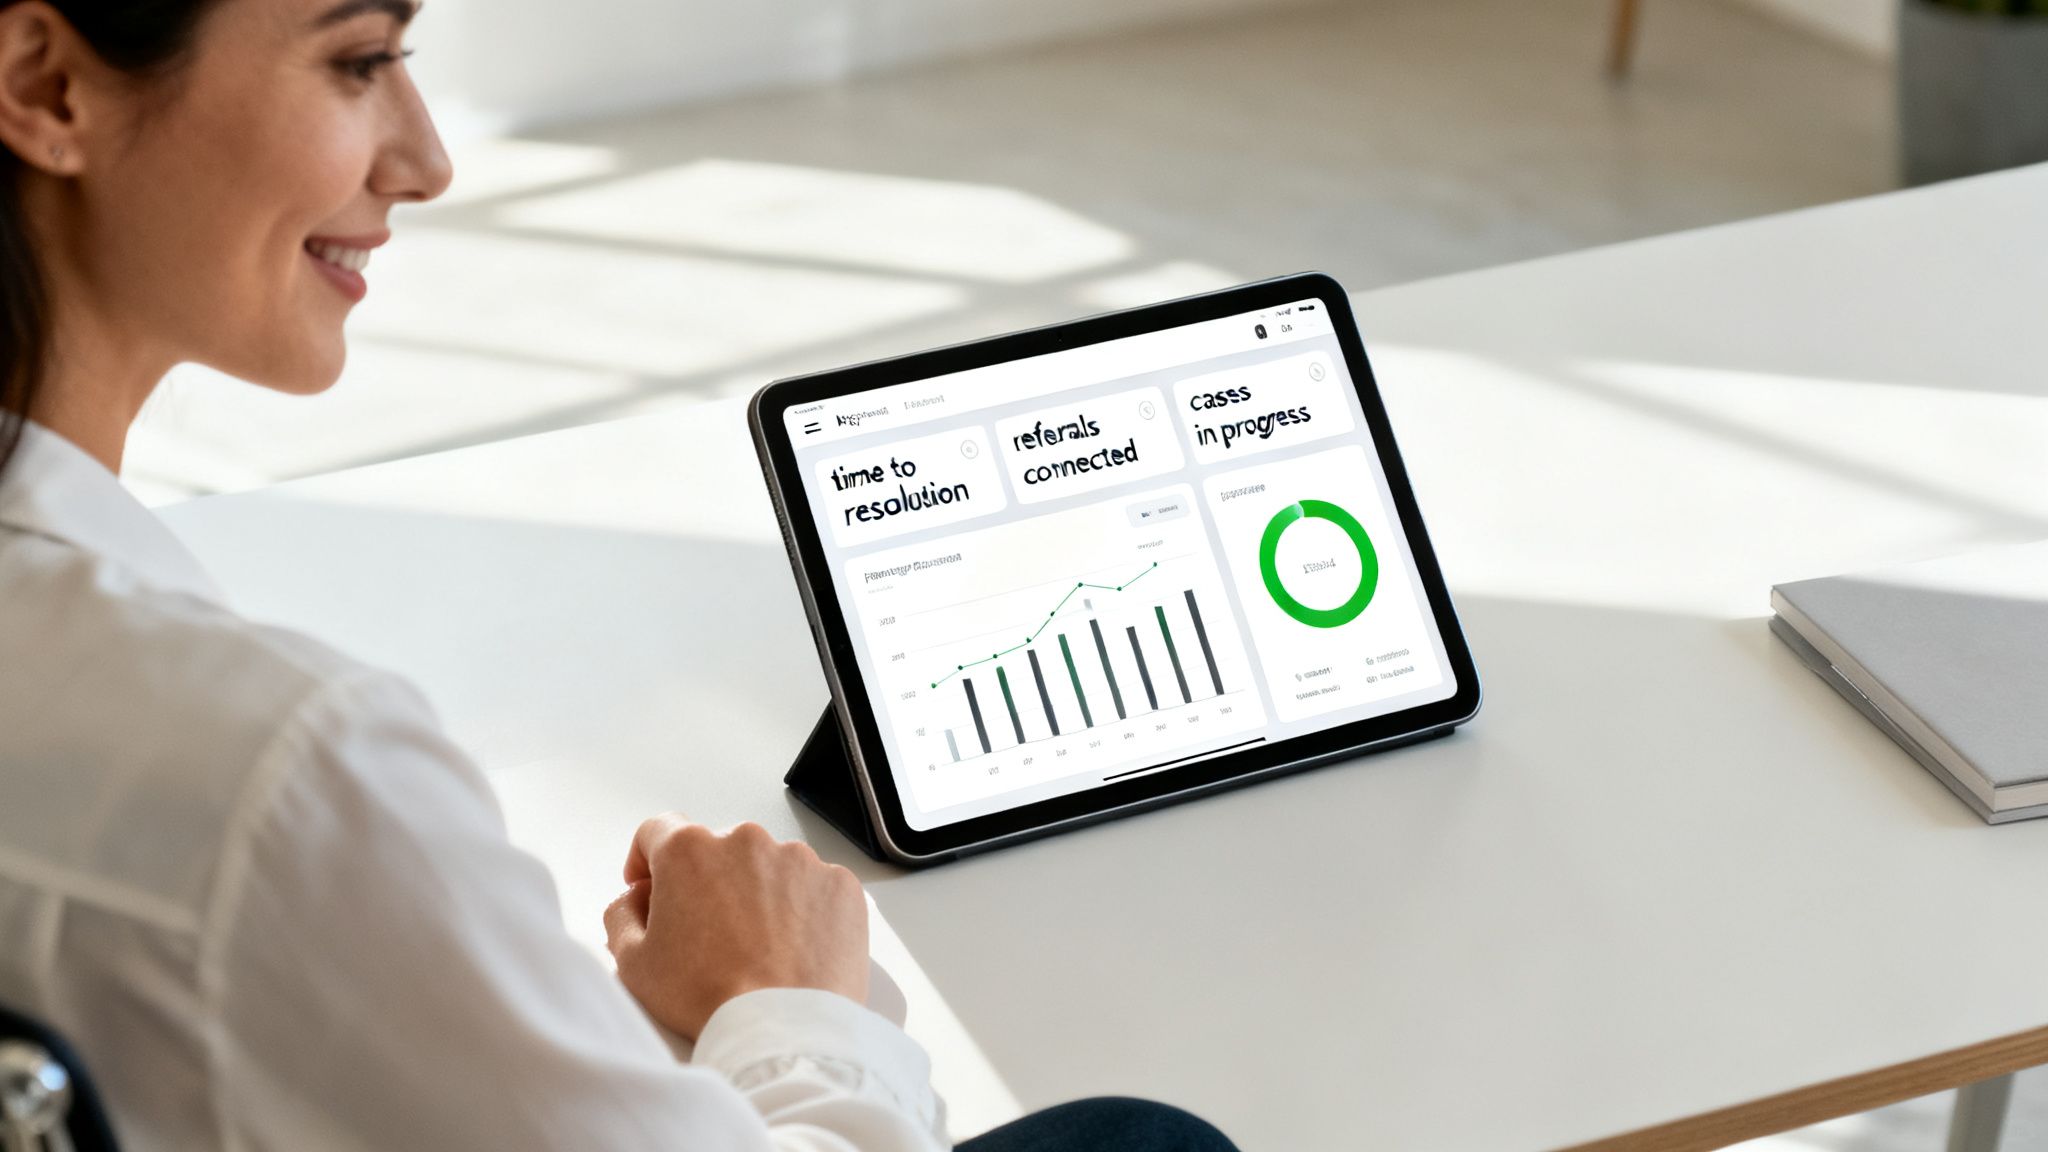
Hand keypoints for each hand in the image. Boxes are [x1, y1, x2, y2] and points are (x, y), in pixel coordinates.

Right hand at [603, 815, 869, 1041]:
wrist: (783, 1030)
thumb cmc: (707, 998)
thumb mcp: (633, 963)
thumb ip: (621, 914)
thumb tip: (635, 898)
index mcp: (689, 851)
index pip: (657, 830)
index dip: (647, 859)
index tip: (652, 886)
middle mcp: (746, 840)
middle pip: (717, 849)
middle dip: (707, 883)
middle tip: (708, 934)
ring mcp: (800, 859)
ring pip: (768, 866)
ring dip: (757, 894)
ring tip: (757, 948)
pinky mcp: (840, 884)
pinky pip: (813, 887)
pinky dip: (802, 910)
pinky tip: (792, 949)